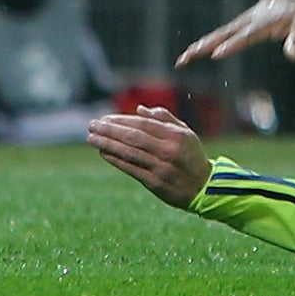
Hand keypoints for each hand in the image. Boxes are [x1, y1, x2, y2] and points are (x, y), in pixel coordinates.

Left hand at [88, 106, 210, 208]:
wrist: (203, 186)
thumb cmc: (191, 155)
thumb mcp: (186, 132)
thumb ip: (165, 119)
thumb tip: (139, 110)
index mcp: (177, 135)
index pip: (144, 125)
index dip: (122, 121)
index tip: (104, 119)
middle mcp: (169, 150)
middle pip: (134, 137)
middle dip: (110, 131)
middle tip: (92, 126)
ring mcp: (161, 167)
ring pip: (130, 153)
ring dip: (108, 145)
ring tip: (92, 138)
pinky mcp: (154, 182)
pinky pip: (131, 169)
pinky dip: (115, 160)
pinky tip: (103, 153)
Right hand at [176, 0, 294, 67]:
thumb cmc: (293, 13)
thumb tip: (293, 55)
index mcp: (261, 24)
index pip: (245, 36)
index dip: (232, 44)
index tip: (216, 54)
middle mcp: (245, 23)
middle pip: (222, 35)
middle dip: (205, 46)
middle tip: (189, 56)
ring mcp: (238, 24)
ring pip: (216, 35)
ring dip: (199, 46)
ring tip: (183, 59)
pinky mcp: (235, 26)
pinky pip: (217, 35)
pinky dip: (204, 43)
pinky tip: (192, 52)